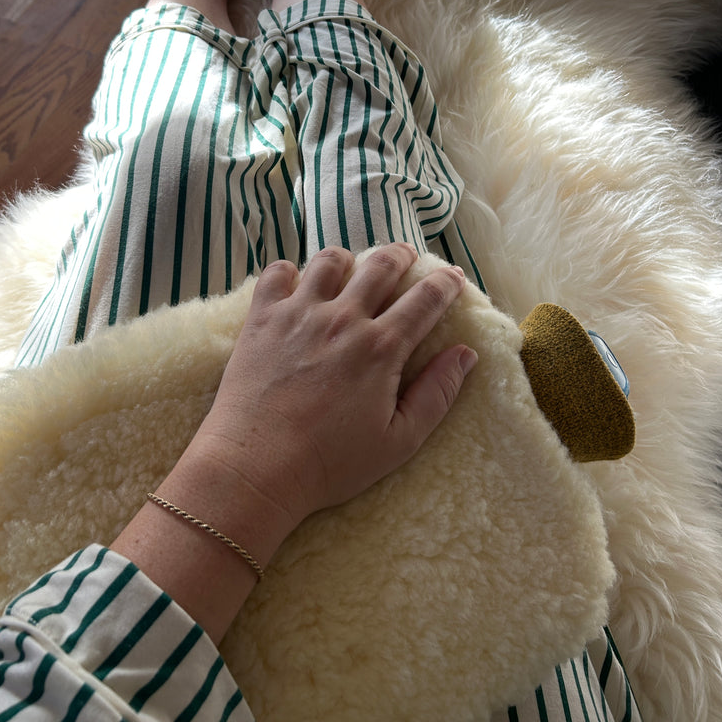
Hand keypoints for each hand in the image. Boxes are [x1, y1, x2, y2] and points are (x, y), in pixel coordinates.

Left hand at [196, 243, 477, 530]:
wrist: (255, 466)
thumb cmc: (330, 462)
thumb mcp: (398, 441)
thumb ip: (437, 394)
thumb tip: (466, 354)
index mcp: (381, 347)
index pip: (426, 298)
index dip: (446, 282)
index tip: (453, 276)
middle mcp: (343, 318)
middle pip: (381, 265)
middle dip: (401, 255)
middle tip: (407, 256)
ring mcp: (299, 312)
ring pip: (330, 260)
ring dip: (348, 259)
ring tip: (352, 267)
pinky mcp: (262, 317)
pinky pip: (277, 271)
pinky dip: (291, 271)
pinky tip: (297, 285)